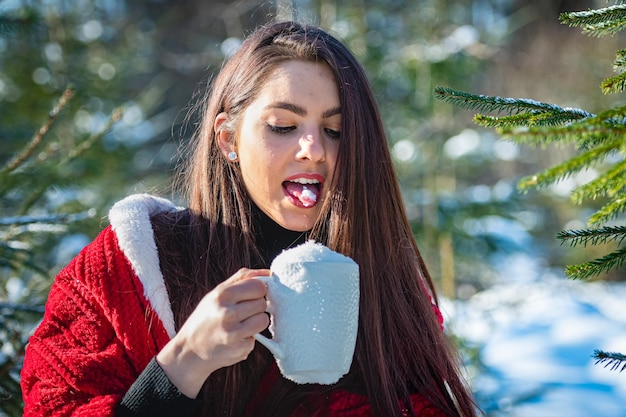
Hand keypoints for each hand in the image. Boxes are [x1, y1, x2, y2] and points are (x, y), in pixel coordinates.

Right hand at [156, 268, 269, 397]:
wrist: (189, 352)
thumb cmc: (205, 318)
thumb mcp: (217, 293)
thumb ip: (242, 278)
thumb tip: (268, 273)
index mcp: (222, 295)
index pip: (259, 286)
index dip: (258, 291)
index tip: (250, 296)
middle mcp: (227, 313)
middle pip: (262, 303)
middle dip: (256, 307)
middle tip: (242, 312)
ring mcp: (233, 333)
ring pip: (264, 320)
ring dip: (256, 322)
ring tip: (241, 325)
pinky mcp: (239, 350)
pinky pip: (256, 338)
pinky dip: (248, 338)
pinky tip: (234, 339)